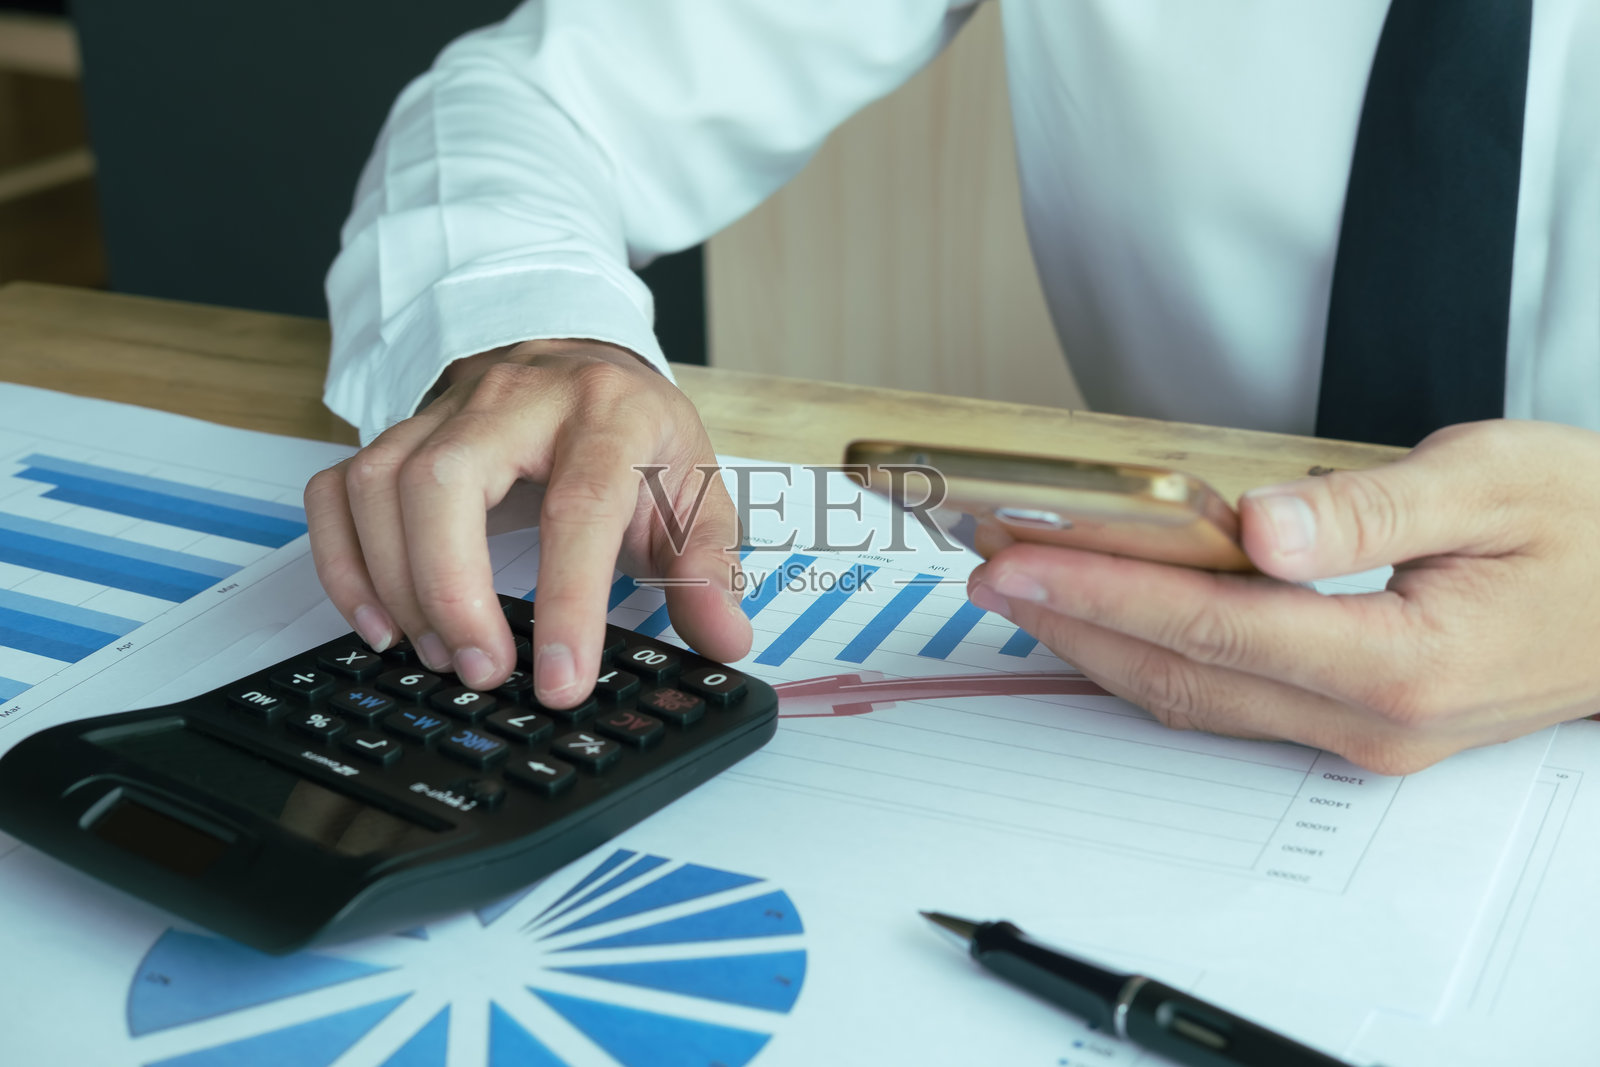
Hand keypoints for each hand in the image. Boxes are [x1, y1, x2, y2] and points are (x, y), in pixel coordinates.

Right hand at [305, 339, 750, 706]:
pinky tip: (380, 625)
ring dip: (396, 585)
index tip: (561, 680)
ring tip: (440, 656)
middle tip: (482, 671)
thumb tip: (724, 638)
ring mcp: (445, 411)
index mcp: (608, 412)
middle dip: (452, 589)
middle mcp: (516, 398)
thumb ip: (707, 567)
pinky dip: (342, 563)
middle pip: (445, 481)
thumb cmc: (638, 439)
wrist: (585, 364)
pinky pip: (339, 490)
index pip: (578, 503)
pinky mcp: (397, 432)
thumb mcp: (695, 491)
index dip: (568, 599)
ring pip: (381, 484)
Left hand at [966, 420, 1599, 773]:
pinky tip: (1109, 620)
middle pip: (1182, 675)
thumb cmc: (1595, 529)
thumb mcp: (1497, 482)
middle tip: (989, 567)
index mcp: (1404, 663)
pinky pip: (1227, 699)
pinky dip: (1152, 658)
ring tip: (1024, 589)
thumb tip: (1260, 528)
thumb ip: (1371, 511)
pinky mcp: (1354, 723)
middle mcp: (1371, 721)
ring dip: (1099, 644)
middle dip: (1073, 620)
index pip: (1214, 627)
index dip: (1104, 590)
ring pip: (1194, 699)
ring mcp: (1360, 735)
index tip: (1022, 557)